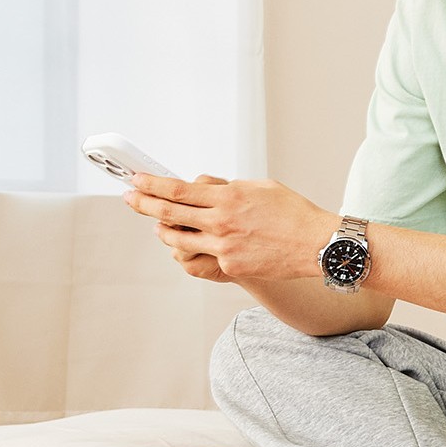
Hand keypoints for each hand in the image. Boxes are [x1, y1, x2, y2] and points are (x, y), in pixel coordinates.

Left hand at [127, 173, 337, 283]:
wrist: (316, 244)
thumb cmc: (293, 213)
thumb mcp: (259, 187)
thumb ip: (228, 188)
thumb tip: (206, 188)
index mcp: (228, 196)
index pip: (178, 189)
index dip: (151, 185)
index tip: (137, 181)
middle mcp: (221, 221)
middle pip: (169, 213)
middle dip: (143, 204)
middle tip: (129, 198)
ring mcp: (223, 246)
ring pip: (178, 239)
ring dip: (164, 231)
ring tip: (159, 225)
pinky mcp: (230, 266)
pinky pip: (203, 256)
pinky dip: (198, 248)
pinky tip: (200, 243)